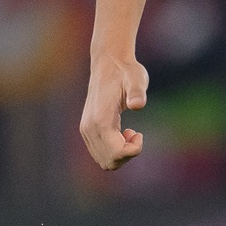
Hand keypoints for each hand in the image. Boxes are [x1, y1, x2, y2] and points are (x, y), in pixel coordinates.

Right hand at [79, 52, 149, 169]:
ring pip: (104, 161)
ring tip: (129, 132)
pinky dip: (114, 151)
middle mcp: (89, 128)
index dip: (133, 151)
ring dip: (121, 153)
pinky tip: (122, 133)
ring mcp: (86, 130)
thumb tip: (137, 104)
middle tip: (135, 133)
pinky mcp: (87, 130)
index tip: (139, 133)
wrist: (109, 63)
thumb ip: (137, 91)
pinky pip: (100, 154)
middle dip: (127, 154)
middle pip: (109, 162)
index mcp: (101, 120)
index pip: (116, 154)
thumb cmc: (126, 71)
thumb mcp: (137, 78)